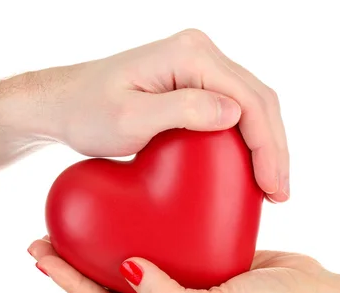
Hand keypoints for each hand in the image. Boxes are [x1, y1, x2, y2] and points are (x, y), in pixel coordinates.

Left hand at [21, 29, 288, 201]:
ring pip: (250, 103)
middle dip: (273, 148)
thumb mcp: (130, 119)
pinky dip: (246, 138)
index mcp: (189, 55)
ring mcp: (196, 65)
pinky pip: (231, 108)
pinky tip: (249, 166)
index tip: (273, 188)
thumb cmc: (86, 112)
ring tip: (270, 185)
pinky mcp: (191, 81)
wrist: (61, 104)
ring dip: (265, 144)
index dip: (267, 146)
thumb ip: (183, 111)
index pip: (248, 99)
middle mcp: (199, 52)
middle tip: (279, 193)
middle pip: (257, 99)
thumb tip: (236, 114)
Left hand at [27, 237, 326, 292]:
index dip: (68, 281)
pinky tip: (132, 204)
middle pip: (106, 284)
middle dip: (75, 262)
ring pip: (129, 261)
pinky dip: (139, 227)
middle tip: (46, 236)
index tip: (41, 255)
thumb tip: (126, 269)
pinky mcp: (196, 259)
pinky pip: (159, 243)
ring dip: (103, 241)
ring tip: (79, 218)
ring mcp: (180, 283)